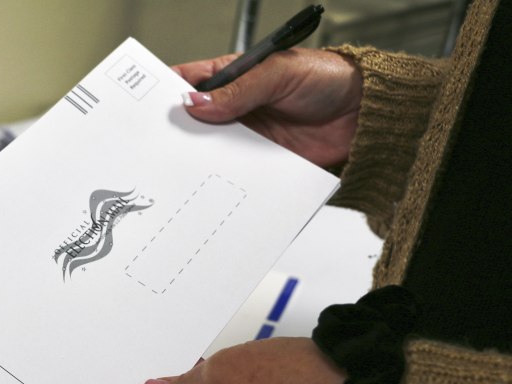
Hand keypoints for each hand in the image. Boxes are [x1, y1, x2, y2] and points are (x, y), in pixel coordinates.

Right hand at [174, 49, 361, 167]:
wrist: (364, 115)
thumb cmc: (327, 79)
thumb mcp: (278, 74)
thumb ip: (237, 91)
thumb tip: (196, 102)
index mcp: (233, 77)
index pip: (190, 82)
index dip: (167, 92)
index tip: (148, 107)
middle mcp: (235, 108)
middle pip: (194, 121)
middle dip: (178, 131)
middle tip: (161, 143)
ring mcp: (247, 135)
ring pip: (211, 149)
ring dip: (199, 157)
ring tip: (184, 166)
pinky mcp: (261, 161)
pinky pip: (236, 170)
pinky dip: (225, 176)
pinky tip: (215, 179)